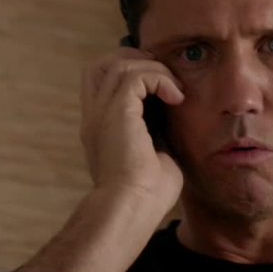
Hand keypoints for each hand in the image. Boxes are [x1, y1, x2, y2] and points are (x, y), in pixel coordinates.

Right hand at [80, 47, 184, 214]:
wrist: (132, 210)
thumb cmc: (147, 198)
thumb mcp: (157, 157)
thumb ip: (159, 135)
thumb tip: (175, 121)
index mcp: (102, 129)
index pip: (105, 84)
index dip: (134, 76)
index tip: (165, 88)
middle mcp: (95, 117)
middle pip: (101, 65)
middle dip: (135, 61)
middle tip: (165, 78)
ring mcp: (101, 113)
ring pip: (117, 63)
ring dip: (153, 69)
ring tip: (175, 89)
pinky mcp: (116, 112)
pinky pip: (136, 75)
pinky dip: (160, 78)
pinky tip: (177, 98)